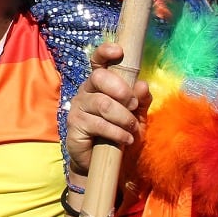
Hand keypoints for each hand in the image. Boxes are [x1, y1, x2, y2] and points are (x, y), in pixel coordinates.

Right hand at [64, 43, 149, 176]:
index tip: (119, 51)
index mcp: (100, 84)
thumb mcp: (138, 117)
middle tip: (133, 105)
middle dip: (122, 91)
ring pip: (102, 103)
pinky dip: (117, 132)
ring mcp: (78, 107)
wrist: (107, 166)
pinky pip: (98, 123)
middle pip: (99, 78)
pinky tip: (125, 139)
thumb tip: (142, 85)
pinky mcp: (75, 125)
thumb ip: (141, 101)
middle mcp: (86, 91)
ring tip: (131, 129)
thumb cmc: (122, 136)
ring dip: (123, 117)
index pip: (98, 62)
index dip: (105, 52)